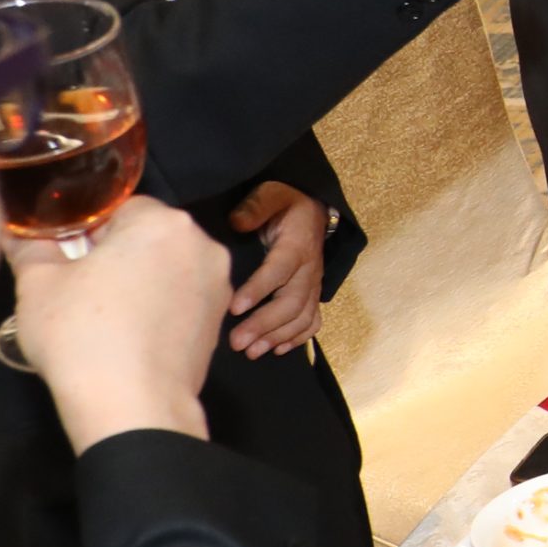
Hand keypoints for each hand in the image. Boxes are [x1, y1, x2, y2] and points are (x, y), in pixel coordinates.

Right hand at [8, 198, 227, 451]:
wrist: (132, 405)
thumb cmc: (81, 335)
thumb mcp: (37, 285)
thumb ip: (29, 248)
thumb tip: (17, 232)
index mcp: (164, 222)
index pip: (120, 208)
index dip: (88, 231)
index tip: (67, 259)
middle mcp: (203, 245)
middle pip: (149, 236)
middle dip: (116, 255)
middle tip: (81, 288)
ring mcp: (218, 285)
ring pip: (167, 268)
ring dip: (138, 280)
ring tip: (103, 314)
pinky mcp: (218, 322)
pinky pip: (181, 299)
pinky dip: (158, 307)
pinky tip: (129, 333)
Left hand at [221, 181, 326, 358]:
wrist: (312, 209)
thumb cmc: (284, 203)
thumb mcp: (270, 194)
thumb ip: (255, 207)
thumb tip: (237, 223)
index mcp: (296, 244)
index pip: (279, 270)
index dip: (259, 290)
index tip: (234, 308)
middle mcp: (309, 268)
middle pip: (291, 301)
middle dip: (264, 324)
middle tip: (236, 342)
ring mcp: (313, 283)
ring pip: (302, 316)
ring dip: (278, 336)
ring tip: (251, 352)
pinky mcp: (312, 293)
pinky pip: (313, 320)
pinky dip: (297, 338)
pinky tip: (276, 350)